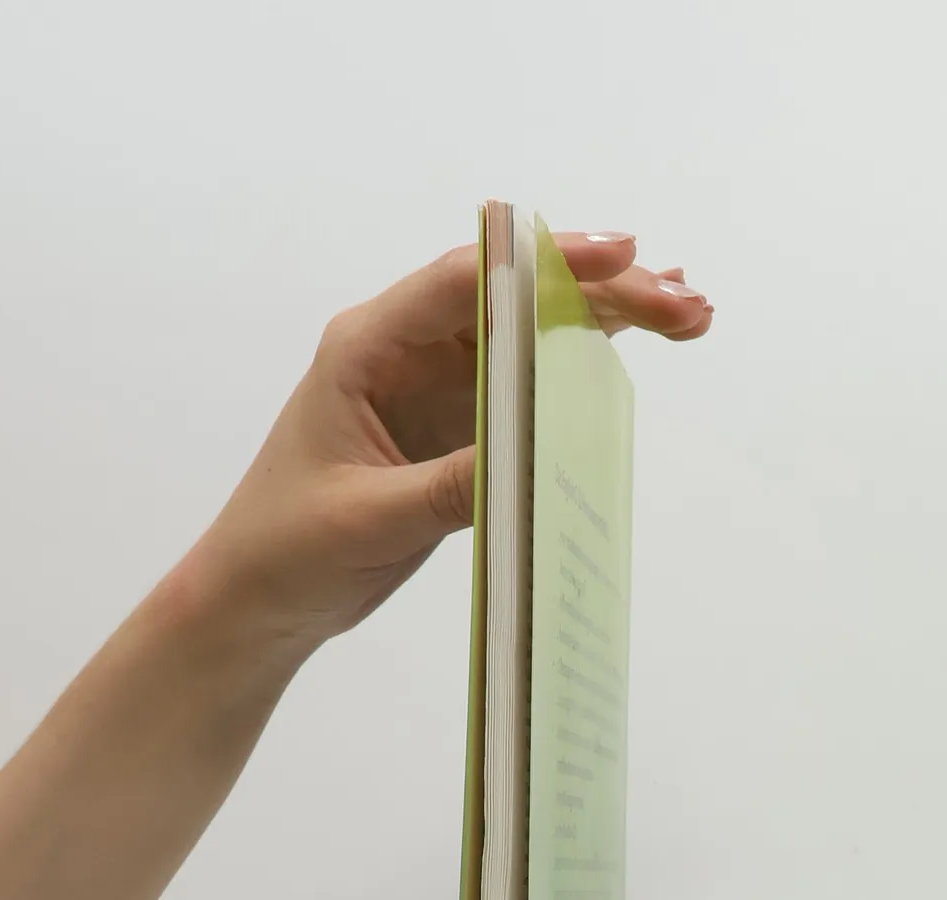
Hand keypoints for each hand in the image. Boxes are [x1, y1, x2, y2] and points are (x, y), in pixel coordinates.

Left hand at [184, 230, 713, 665]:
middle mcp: (405, 352)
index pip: (465, 284)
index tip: (621, 254)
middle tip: (683, 304)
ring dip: (604, 322)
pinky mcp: (455, 431)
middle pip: (513, 298)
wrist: (258, 598)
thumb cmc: (286, 548)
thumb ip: (448, 487)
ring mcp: (434, 388)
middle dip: (599, 291)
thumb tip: (533, 455)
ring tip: (687, 316)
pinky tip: (635, 353)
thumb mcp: (369, 521)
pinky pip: (527, 387)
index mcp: (366, 349)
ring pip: (530, 335)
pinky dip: (581, 370)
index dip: (546, 261)